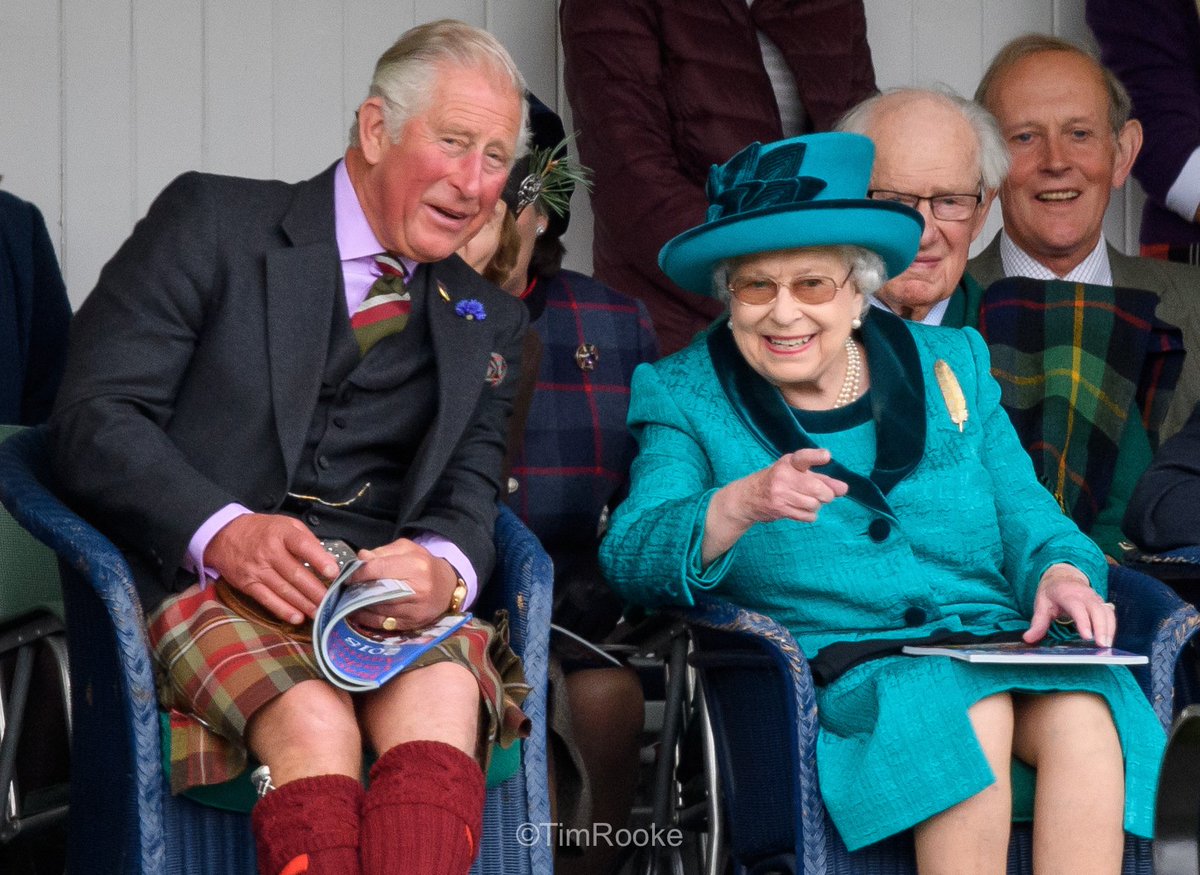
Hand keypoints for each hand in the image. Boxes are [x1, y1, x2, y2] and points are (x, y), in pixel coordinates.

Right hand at [205, 514, 339, 624]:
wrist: (224, 535)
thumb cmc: (262, 530)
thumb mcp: (286, 524)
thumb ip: (308, 540)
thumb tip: (329, 559)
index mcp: (282, 533)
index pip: (302, 546)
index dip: (319, 559)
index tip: (334, 572)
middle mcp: (269, 552)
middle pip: (295, 574)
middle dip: (315, 591)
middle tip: (331, 602)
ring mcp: (257, 569)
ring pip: (284, 590)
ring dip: (304, 604)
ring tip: (320, 613)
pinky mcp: (248, 584)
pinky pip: (267, 600)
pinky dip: (283, 610)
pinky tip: (297, 617)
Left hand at [346, 538, 457, 632]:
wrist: (448, 586)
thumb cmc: (424, 565)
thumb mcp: (407, 549)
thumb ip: (383, 551)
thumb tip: (360, 557)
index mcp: (416, 565)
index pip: (378, 569)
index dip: (358, 573)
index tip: (347, 576)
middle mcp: (418, 589)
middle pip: (377, 591)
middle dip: (357, 591)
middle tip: (345, 589)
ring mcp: (416, 609)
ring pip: (379, 609)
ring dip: (359, 606)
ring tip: (349, 600)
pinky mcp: (413, 623)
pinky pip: (383, 623)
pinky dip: (368, 619)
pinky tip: (359, 613)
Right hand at [728, 448, 848, 525]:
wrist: (747, 497)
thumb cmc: (777, 481)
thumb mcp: (796, 473)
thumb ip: (822, 479)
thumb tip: (844, 489)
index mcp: (789, 462)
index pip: (804, 458)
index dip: (816, 457)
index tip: (826, 456)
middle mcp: (783, 476)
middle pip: (818, 489)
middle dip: (826, 495)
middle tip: (823, 495)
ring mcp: (780, 494)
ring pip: (814, 504)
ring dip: (815, 505)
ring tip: (805, 500)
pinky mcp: (779, 509)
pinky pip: (808, 516)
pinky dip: (809, 515)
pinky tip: (800, 509)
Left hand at [1023, 563, 1115, 646]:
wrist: (1063, 577)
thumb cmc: (1052, 593)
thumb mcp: (1041, 604)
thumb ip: (1037, 623)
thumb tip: (1028, 639)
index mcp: (1068, 594)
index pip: (1077, 608)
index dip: (1083, 622)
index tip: (1087, 636)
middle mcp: (1085, 595)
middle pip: (1097, 611)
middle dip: (1101, 628)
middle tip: (1101, 646)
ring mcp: (1095, 599)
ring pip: (1107, 613)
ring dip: (1109, 630)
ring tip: (1107, 647)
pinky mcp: (1102, 604)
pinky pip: (1110, 615)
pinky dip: (1111, 628)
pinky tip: (1108, 641)